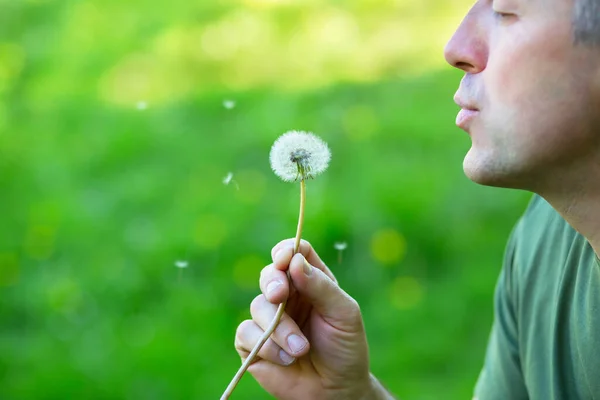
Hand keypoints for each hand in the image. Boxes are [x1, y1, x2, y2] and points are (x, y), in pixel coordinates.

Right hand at [234, 239, 373, 399]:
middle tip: (280, 296)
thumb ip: (321, 286)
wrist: (335, 391)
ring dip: (280, 329)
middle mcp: (288, 296)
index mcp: (310, 281)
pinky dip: (267, 347)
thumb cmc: (345, 348)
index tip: (285, 259)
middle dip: (272, 283)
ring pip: (258, 306)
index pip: (294, 253)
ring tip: (301, 349)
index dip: (286, 251)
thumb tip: (295, 260)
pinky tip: (287, 360)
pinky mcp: (252, 344)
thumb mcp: (343, 314)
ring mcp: (268, 319)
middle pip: (269, 274)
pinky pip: (245, 333)